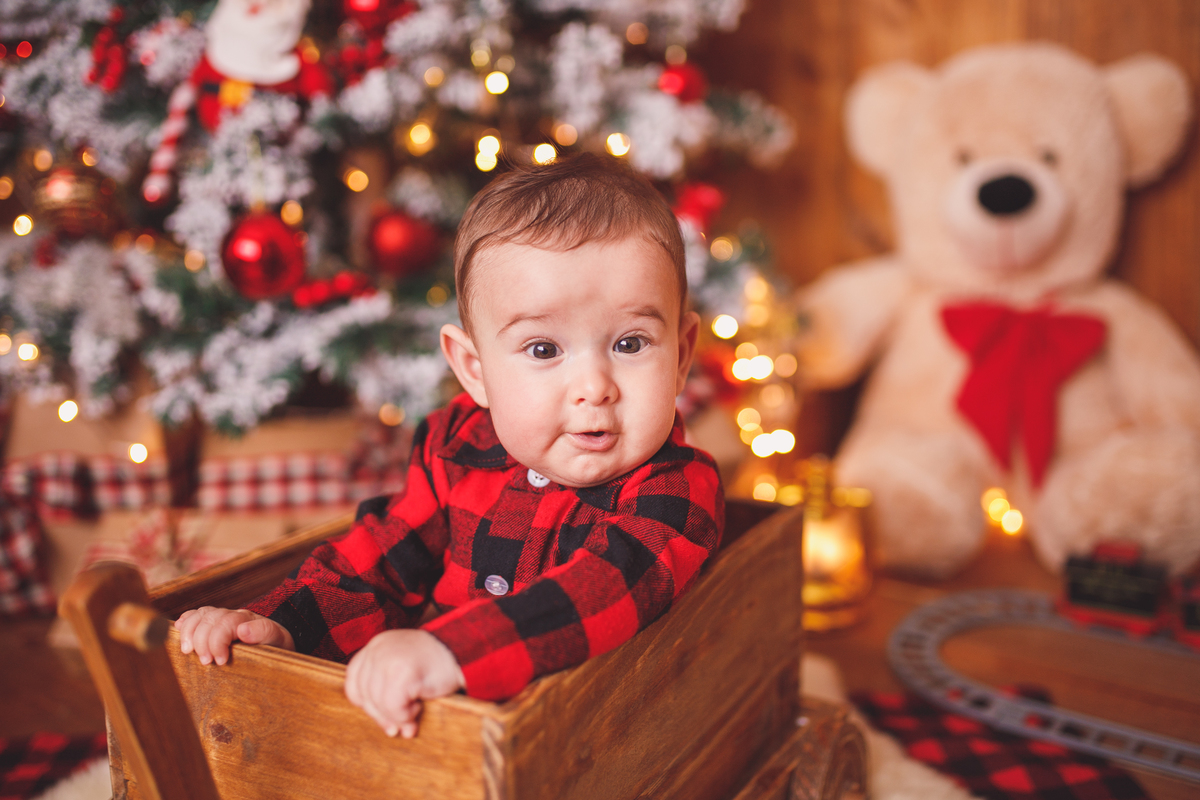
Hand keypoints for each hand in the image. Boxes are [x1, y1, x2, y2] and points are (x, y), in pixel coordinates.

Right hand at [175, 606, 294, 665]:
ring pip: (201, 615)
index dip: (218, 641)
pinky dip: (186, 621)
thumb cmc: (277, 650)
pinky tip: (179, 629)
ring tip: (188, 652)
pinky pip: (197, 616)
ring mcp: (224, 618)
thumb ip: (264, 633)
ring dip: (190, 632)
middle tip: (206, 663)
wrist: (278, 649)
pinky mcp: (214, 625)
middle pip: (211, 618)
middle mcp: (236, 616)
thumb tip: (243, 630)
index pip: (228, 622)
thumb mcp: (279, 643)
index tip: (220, 661)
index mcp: (251, 620)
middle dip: (203, 640)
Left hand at [344, 629, 464, 738]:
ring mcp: (389, 658)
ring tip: (413, 717)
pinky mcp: (402, 671)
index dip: (366, 704)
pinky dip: (405, 714)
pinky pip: (393, 705)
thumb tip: (386, 725)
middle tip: (398, 728)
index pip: (354, 681)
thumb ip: (387, 686)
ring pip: (377, 702)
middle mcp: (378, 649)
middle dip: (381, 716)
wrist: (466, 652)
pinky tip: (418, 708)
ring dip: (396, 717)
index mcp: (376, 646)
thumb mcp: (404, 667)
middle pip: (364, 694)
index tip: (383, 716)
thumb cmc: (437, 664)